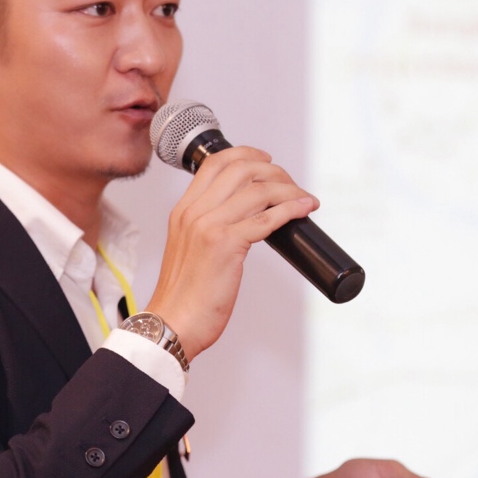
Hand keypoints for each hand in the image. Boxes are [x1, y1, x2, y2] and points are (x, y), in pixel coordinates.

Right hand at [145, 146, 317, 359]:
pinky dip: (291, 209)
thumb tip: (246, 219)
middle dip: (274, 171)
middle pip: (241, 169)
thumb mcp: (189, 249)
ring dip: (289, 189)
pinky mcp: (226, 245)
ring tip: (304, 198)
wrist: (173, 323)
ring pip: (258, 191)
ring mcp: (209, 226)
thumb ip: (208, 228)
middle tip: (291, 184)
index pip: (215, 163)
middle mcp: (194, 212)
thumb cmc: (184, 296)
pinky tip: (304, 210)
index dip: (246, 155)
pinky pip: (267, 218)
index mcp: (183, 210)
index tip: (267, 161)